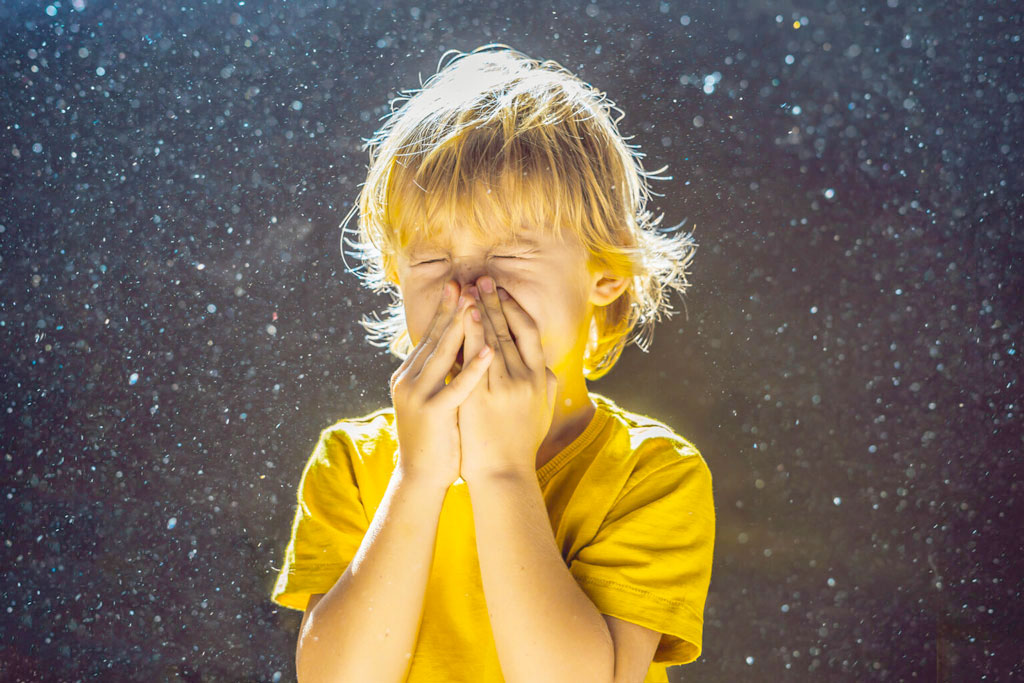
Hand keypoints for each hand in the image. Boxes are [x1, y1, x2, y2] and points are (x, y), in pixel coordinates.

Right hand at [390, 281, 493, 486]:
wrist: (421, 477)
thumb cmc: (436, 438)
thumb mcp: (436, 398)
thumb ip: (443, 374)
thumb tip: (459, 348)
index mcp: (410, 375)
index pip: (431, 336)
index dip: (447, 311)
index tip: (460, 286)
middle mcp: (409, 380)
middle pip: (436, 338)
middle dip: (453, 309)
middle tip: (466, 282)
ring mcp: (418, 396)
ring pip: (443, 355)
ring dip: (461, 327)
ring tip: (476, 303)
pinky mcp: (433, 414)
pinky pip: (457, 387)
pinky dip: (473, 367)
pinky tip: (488, 351)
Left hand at [457, 276, 557, 481]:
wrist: (503, 474)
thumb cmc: (521, 443)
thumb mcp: (543, 411)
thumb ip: (546, 385)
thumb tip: (545, 365)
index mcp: (541, 378)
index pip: (530, 332)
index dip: (515, 309)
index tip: (502, 291)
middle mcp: (526, 378)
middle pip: (510, 329)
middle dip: (495, 301)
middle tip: (482, 277)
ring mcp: (504, 387)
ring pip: (492, 339)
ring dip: (480, 310)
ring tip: (469, 288)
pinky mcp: (482, 397)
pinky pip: (474, 358)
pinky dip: (470, 334)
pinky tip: (462, 316)